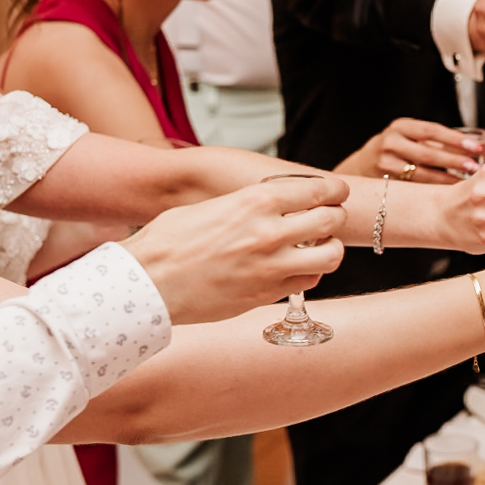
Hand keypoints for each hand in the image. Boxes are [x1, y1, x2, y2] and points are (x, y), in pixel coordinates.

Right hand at [122, 173, 348, 324]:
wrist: (147, 283)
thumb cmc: (167, 243)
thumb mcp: (208, 207)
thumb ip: (244, 205)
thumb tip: (266, 204)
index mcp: (254, 202)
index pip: (316, 190)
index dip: (334, 190)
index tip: (337, 192)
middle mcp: (269, 233)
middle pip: (330, 220)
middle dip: (335, 217)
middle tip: (331, 218)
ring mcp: (271, 266)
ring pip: (330, 256)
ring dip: (330, 249)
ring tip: (319, 247)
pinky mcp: (266, 294)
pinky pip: (308, 283)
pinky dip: (310, 274)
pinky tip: (297, 269)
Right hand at [336, 117, 483, 183]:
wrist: (360, 167)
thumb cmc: (393, 151)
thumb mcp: (409, 138)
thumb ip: (434, 142)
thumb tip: (472, 149)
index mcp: (401, 127)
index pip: (432, 130)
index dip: (455, 139)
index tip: (476, 147)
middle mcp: (390, 143)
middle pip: (428, 152)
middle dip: (454, 160)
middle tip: (475, 167)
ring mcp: (385, 164)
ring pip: (421, 173)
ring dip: (446, 178)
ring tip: (466, 182)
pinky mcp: (384, 183)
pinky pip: (414, 187)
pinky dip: (433, 190)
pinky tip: (447, 192)